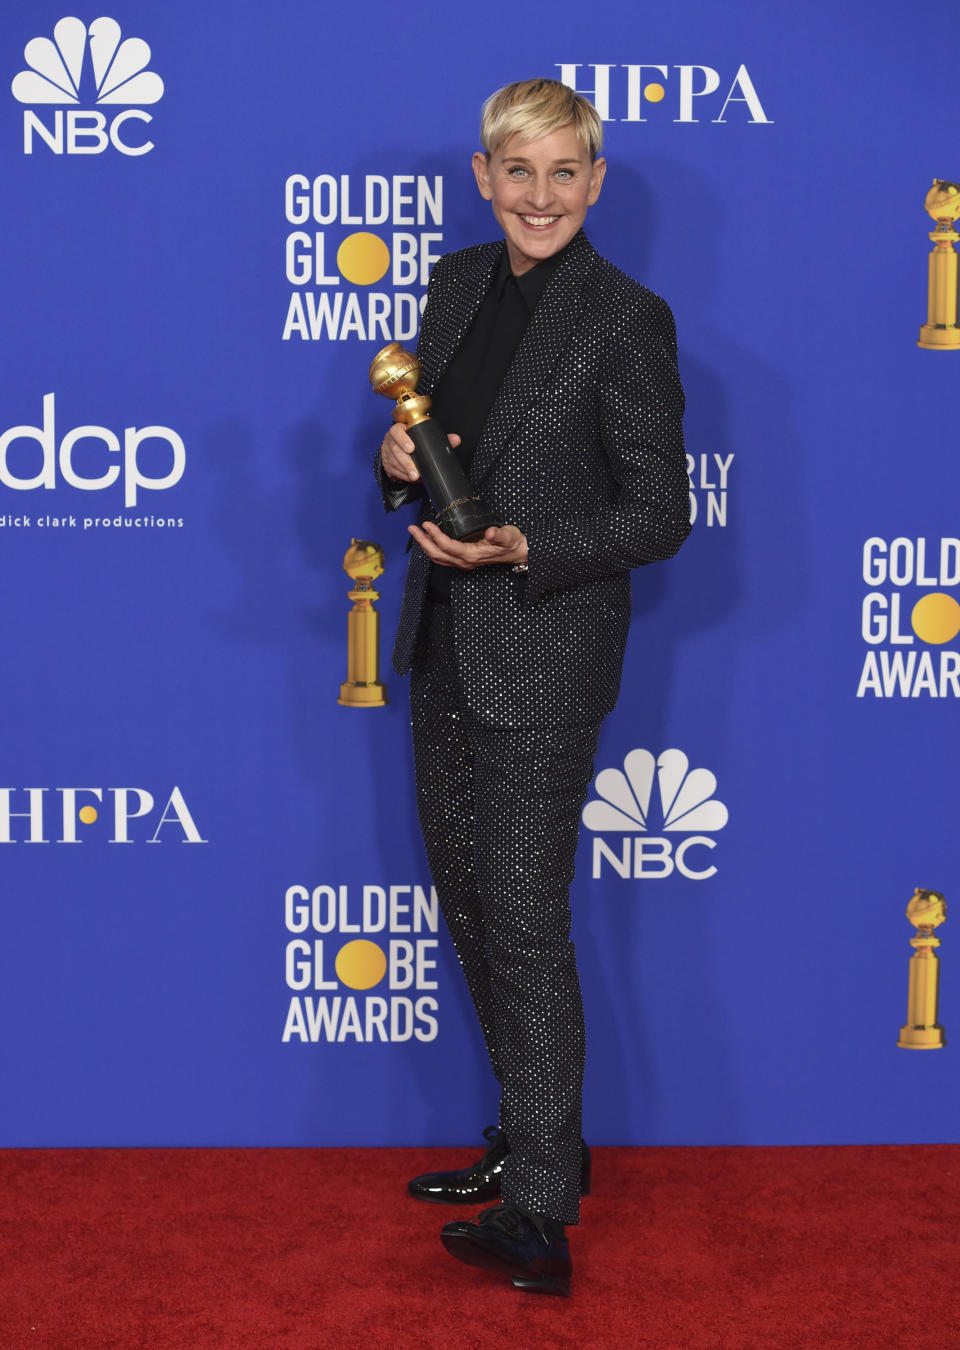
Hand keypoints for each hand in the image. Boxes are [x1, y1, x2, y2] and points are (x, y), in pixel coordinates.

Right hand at [380, 424, 460, 482]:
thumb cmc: (414, 440)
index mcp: (399, 429)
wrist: (400, 446)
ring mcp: (386, 451)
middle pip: (395, 450)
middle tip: (416, 473)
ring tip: (414, 477)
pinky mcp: (386, 463)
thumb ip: (440, 438)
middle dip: (406, 463)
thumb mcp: (425, 437)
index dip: (403, 439)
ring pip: (393, 461)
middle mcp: (390, 440)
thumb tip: (456, 439)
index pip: (397, 431)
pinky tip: (409, 478)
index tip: (411, 448)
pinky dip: (401, 475)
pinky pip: (392, 470)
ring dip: (404, 471)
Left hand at [408, 521, 528, 569]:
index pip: (448, 546)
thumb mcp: (508, 535)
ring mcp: (463, 563)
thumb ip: (499, 535)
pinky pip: (443, 558)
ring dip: (425, 546)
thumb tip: (490, 533)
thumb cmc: (512, 543)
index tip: (426, 524)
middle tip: (412, 528)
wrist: (518, 553)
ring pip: (438, 558)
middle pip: (437, 554)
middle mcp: (465, 562)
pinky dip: (433, 549)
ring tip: (416, 533)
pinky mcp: (463, 561)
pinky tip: (429, 540)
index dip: (435, 535)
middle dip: (423, 541)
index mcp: (472, 555)